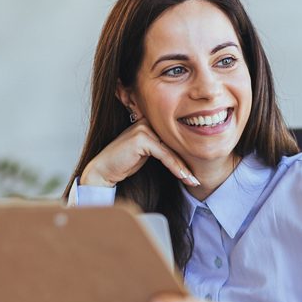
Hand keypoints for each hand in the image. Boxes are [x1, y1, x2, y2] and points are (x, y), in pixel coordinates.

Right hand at [80, 119, 200, 188]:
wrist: (104, 169)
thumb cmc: (125, 162)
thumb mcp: (148, 153)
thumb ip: (163, 148)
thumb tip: (186, 155)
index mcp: (151, 121)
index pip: (174, 138)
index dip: (186, 155)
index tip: (196, 171)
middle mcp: (148, 120)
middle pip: (175, 143)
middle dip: (187, 162)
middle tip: (197, 179)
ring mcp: (144, 127)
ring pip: (171, 150)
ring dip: (183, 168)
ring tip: (193, 181)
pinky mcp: (141, 138)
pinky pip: (164, 154)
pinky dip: (175, 167)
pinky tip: (183, 177)